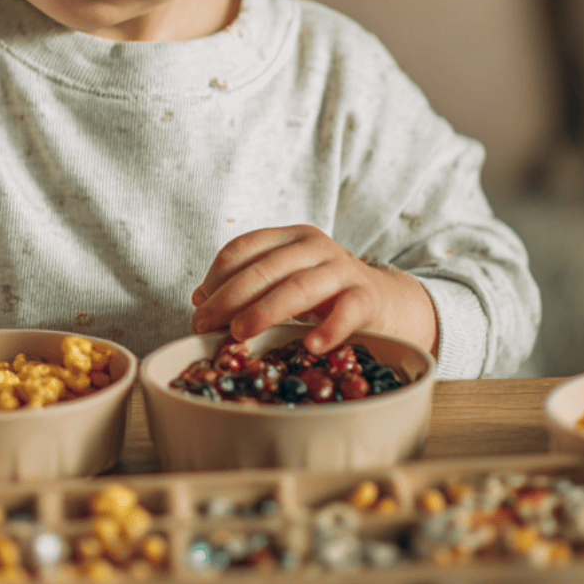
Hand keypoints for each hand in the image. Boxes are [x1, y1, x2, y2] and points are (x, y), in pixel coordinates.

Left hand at [189, 224, 438, 355]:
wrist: (384, 302)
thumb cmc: (323, 295)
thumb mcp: (283, 281)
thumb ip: (245, 285)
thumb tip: (199, 299)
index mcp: (288, 237)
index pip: (242, 248)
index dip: (215, 277)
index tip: (199, 306)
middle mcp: (314, 246)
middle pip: (264, 268)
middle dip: (228, 298)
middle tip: (204, 326)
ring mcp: (342, 269)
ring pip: (298, 287)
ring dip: (265, 311)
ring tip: (241, 334)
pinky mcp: (366, 296)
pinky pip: (346, 311)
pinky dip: (328, 328)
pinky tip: (311, 345)